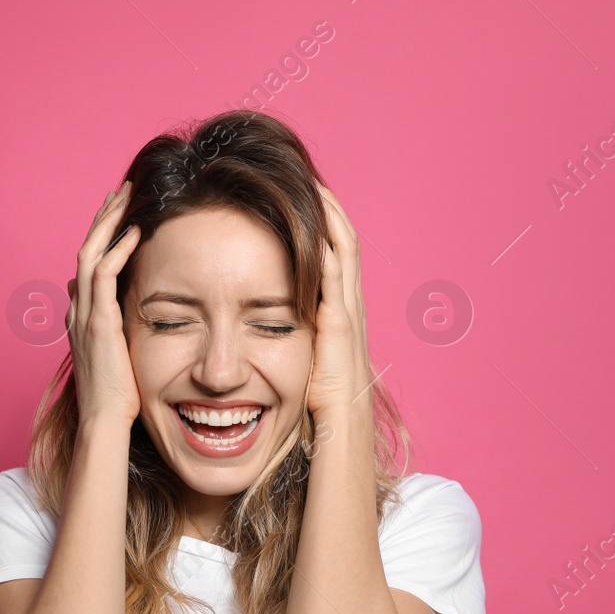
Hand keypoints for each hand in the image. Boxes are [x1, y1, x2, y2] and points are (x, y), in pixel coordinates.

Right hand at [66, 181, 142, 426]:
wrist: (104, 420)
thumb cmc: (115, 394)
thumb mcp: (112, 352)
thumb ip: (107, 324)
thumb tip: (101, 303)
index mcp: (81, 315)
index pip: (88, 263)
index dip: (101, 234)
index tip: (118, 212)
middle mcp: (78, 310)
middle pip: (86, 249)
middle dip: (103, 217)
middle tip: (121, 191)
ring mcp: (85, 316)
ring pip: (90, 254)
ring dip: (107, 223)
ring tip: (125, 197)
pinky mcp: (98, 323)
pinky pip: (103, 276)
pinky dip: (117, 250)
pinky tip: (133, 231)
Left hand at [306, 182, 374, 416]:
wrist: (340, 436)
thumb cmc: (320, 409)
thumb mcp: (304, 364)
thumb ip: (294, 340)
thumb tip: (266, 325)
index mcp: (339, 315)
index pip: (335, 257)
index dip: (324, 226)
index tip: (306, 198)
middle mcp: (349, 308)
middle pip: (344, 244)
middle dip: (329, 210)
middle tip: (311, 177)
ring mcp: (348, 315)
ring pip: (344, 252)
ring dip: (331, 218)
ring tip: (315, 185)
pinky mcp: (340, 327)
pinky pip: (335, 278)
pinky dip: (328, 248)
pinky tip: (317, 224)